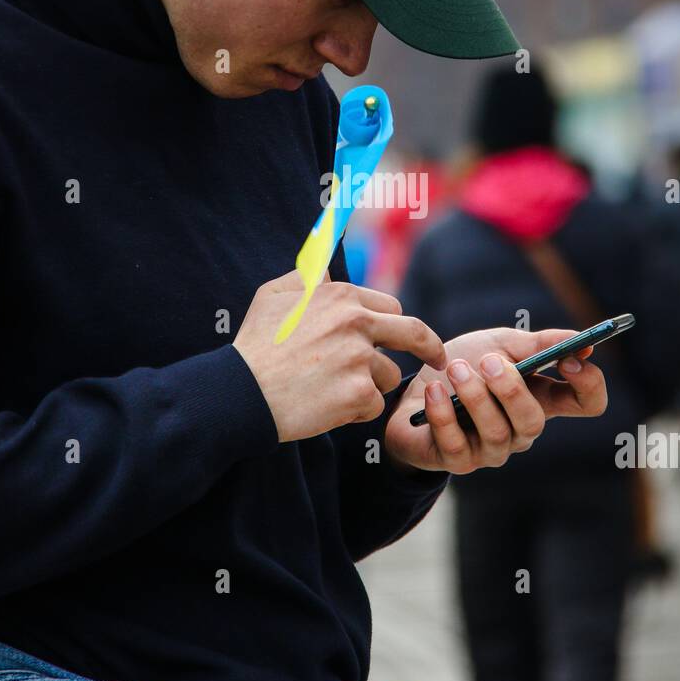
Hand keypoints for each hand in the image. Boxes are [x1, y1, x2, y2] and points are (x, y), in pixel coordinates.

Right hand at [233, 270, 446, 442]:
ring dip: (368, 386)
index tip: (409, 337)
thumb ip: (306, 278)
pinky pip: (373, 405)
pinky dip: (355, 410)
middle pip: (414, 334)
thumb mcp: (273, 296)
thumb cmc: (254, 345)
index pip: (391, 307)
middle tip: (439, 361)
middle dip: (431, 348)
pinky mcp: (359, 393)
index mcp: (342, 296)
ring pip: (388, 376)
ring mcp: (360, 358)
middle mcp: (357, 322)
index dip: (396, 325)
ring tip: (331, 390)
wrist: (240, 392)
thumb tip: (327, 270)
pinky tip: (327, 406)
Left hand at [384, 326, 606, 475]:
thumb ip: (539, 342)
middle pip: (534, 421)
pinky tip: (435, 391)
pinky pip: (456, 444)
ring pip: (497, 433)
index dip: (588, 383)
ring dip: (474, 397)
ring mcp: (491, 450)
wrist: (412, 389)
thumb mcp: (500, 344)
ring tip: (455, 368)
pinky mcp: (458, 460)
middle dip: (511, 390)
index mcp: (541, 398)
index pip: (587, 402)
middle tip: (488, 361)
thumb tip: (583, 341)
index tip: (571, 357)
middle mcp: (521, 429)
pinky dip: (444, 414)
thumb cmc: (463, 366)